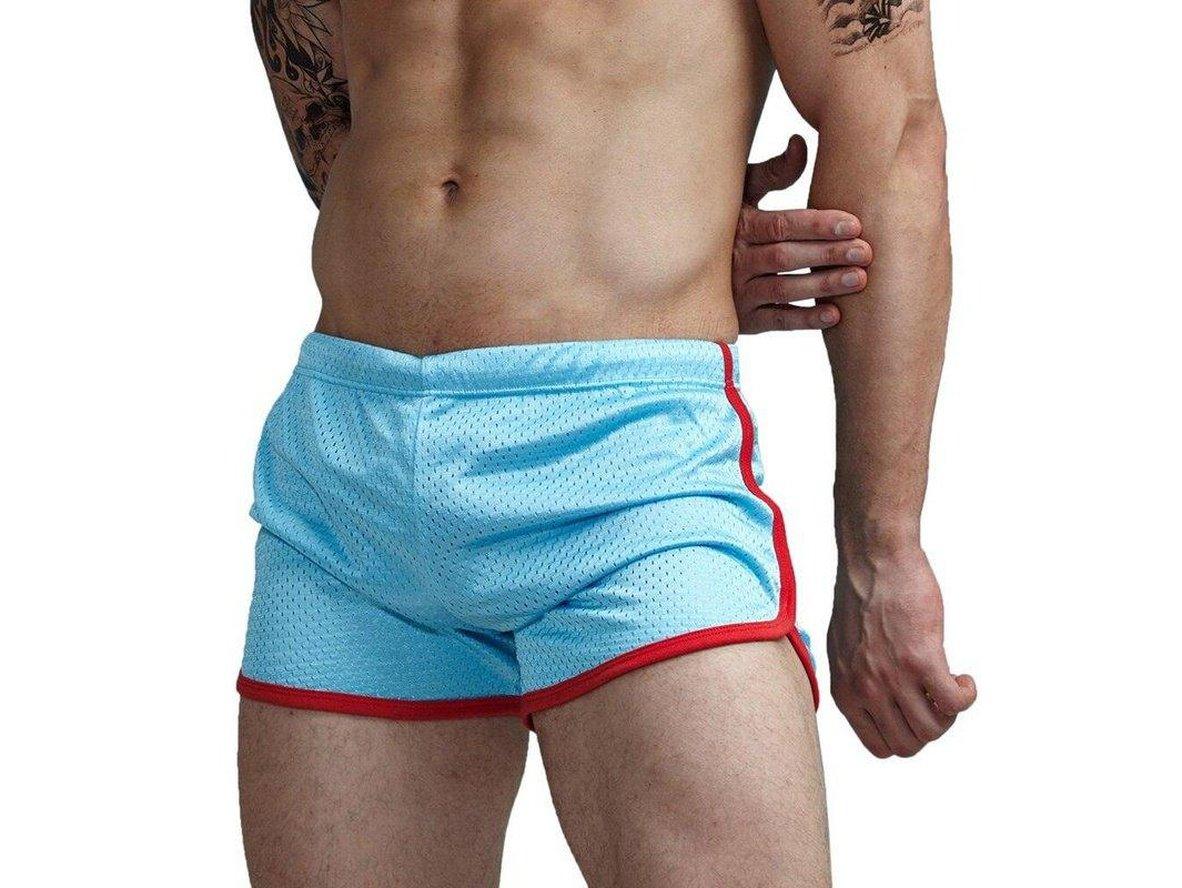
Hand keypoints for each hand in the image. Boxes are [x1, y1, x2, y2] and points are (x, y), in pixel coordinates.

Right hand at [734, 134, 871, 332]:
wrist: (691, 270)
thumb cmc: (728, 223)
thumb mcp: (741, 194)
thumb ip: (772, 172)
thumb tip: (800, 143)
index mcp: (739, 227)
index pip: (781, 225)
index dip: (818, 225)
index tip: (854, 223)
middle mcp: (735, 260)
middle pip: (785, 257)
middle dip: (827, 254)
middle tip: (865, 251)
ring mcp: (738, 293)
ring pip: (783, 290)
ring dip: (822, 286)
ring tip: (859, 279)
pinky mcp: (744, 320)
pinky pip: (776, 321)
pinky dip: (805, 320)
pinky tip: (835, 314)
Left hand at [828, 544, 976, 757]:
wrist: (874, 560)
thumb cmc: (862, 597)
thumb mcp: (843, 649)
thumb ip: (856, 681)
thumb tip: (877, 706)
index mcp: (845, 691)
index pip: (880, 746)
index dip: (905, 736)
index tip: (915, 714)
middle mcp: (866, 690)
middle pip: (909, 744)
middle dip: (930, 728)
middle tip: (936, 699)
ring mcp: (893, 676)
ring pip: (934, 728)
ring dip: (950, 713)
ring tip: (949, 685)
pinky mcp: (921, 658)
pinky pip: (955, 702)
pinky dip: (967, 695)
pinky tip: (963, 677)